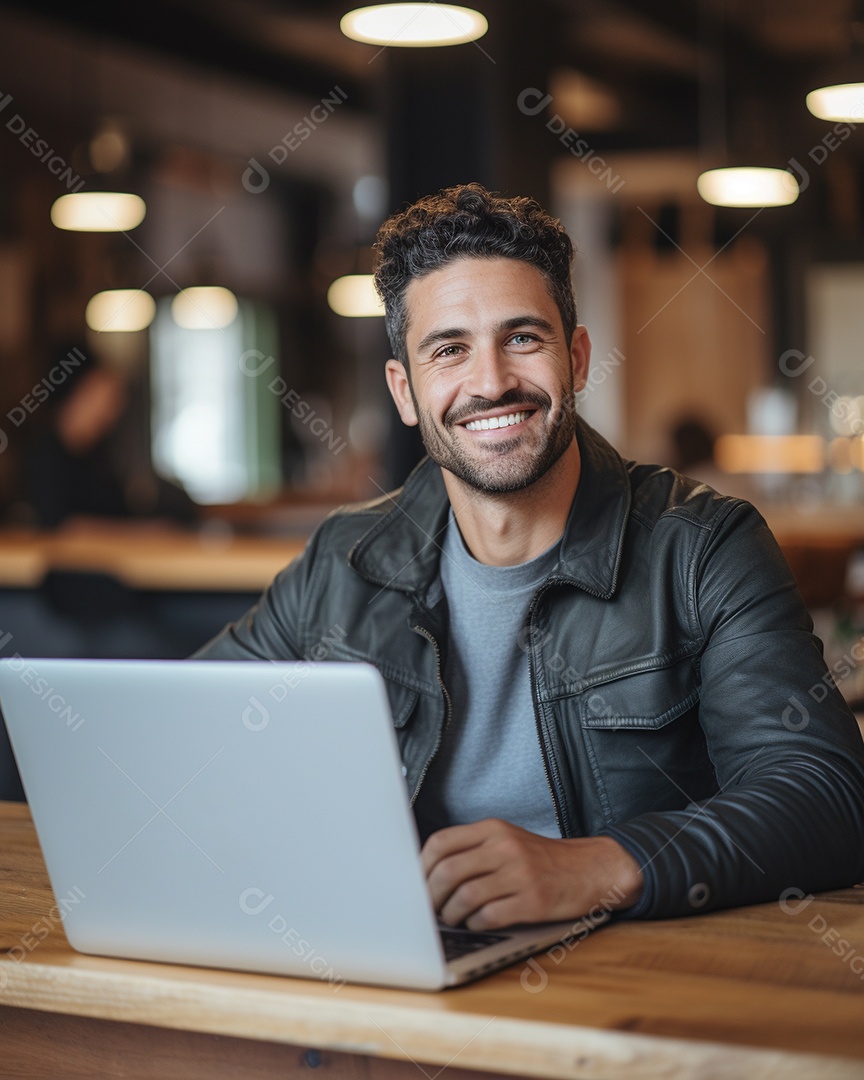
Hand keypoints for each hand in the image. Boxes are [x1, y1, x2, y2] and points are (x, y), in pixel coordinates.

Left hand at [420, 818, 642, 929]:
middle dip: (431, 896)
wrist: (590, 869)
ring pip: (465, 896)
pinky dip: (475, 924)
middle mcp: (504, 847)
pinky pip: (489, 917)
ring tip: (452, 919)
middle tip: (431, 909)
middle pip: (448, 871)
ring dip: (451, 914)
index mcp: (493, 829)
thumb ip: (473, 849)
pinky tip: (477, 923)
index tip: (418, 884)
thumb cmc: (541, 859)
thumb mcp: (507, 840)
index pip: (441, 842)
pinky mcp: (533, 901)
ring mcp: (520, 874)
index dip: (421, 867)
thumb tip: (428, 872)